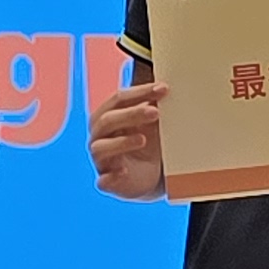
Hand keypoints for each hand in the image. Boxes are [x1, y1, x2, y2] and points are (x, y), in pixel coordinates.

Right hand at [90, 77, 166, 198]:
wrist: (149, 176)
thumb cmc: (148, 143)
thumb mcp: (152, 123)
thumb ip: (155, 105)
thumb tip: (168, 86)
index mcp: (108, 116)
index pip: (119, 99)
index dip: (140, 92)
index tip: (163, 89)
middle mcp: (100, 136)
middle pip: (108, 120)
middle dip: (132, 114)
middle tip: (156, 112)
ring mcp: (102, 160)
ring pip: (101, 148)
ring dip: (122, 142)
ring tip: (143, 139)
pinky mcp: (108, 182)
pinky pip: (104, 180)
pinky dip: (111, 177)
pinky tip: (124, 172)